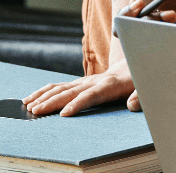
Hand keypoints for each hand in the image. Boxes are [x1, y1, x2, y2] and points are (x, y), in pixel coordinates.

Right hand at [23, 57, 138, 116]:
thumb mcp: (146, 88)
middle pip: (70, 92)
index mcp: (110, 85)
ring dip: (44, 97)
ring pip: (61, 88)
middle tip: (36, 112)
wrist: (138, 61)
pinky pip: (59, 87)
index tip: (64, 114)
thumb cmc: (141, 80)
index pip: (91, 95)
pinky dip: (44, 92)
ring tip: (29, 107)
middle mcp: (95, 81)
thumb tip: (133, 105)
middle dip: (52, 102)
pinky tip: (31, 99)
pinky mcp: (81, 82)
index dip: (77, 104)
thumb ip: (140, 97)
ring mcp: (86, 81)